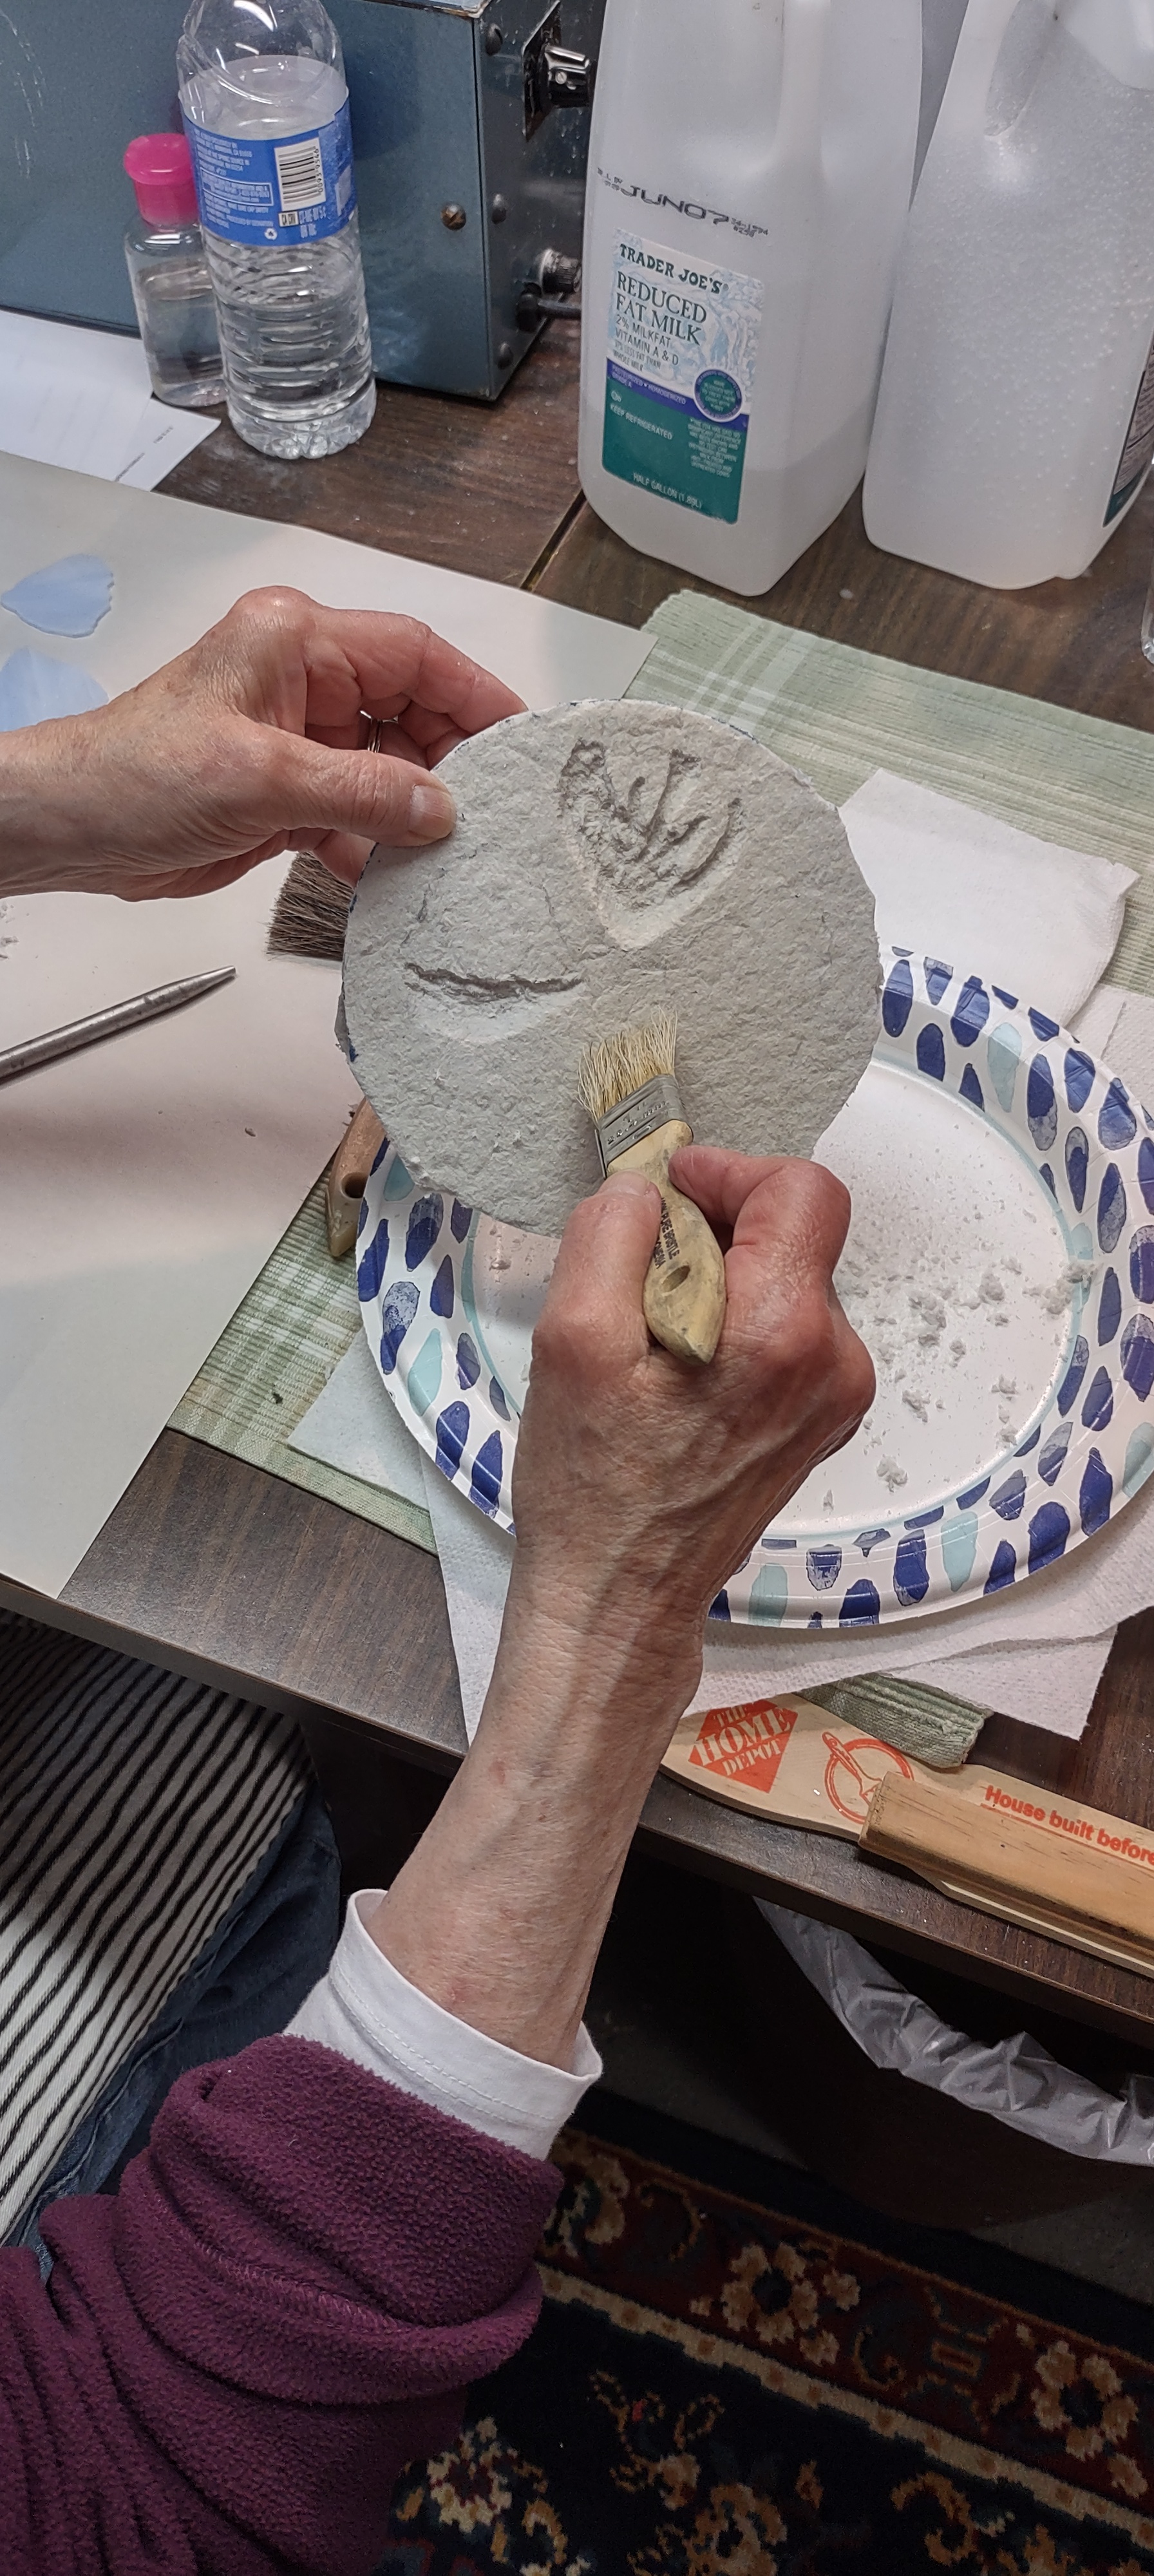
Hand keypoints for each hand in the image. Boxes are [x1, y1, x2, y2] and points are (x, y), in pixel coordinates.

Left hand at [0, 586, 523, 900]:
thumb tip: (439, 808)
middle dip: (450, 768)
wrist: (71, 829)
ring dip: (414, 818)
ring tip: (450, 857)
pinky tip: (395, 880)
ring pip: (387, 773)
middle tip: (490, 816)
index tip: (520, 741)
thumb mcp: (261, 779)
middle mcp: (300, 682)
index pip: (414, 654)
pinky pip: (355, 817)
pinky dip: (376, 849)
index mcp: (295, 641)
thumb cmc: (133, 773)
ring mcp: (294, 740)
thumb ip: (361, 792)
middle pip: (410, 715)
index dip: (475, 695)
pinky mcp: (284, 796)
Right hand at [369, 1146, 870, 2065]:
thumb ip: (614, 1233)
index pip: (802, 1188)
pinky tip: (673, 1368)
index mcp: (786, 1335)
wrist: (618, 1599)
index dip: (728, 1171)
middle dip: (715, 1228)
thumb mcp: (572, 1337)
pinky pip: (784, 1326)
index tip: (667, 1196)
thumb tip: (650, 1185)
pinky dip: (730, 1321)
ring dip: (718, 1277)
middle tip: (636, 1272)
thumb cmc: (591, 1483)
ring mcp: (835, 1395)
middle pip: (796, 1231)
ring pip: (787, 1277)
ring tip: (648, 1334)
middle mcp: (835, 1362)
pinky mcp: (819, 1416)